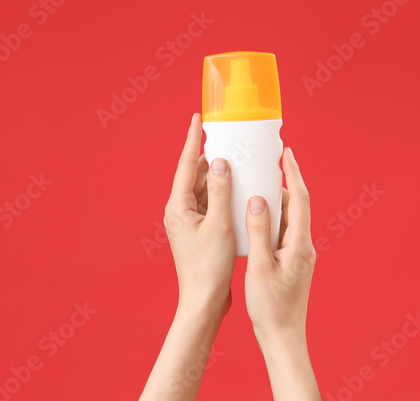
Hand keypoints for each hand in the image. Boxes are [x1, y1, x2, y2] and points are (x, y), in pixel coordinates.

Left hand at [163, 113, 234, 318]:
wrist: (204, 302)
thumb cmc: (210, 268)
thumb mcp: (219, 225)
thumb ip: (220, 191)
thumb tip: (219, 162)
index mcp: (178, 206)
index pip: (187, 164)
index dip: (193, 139)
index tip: (198, 117)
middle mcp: (180, 210)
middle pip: (197, 174)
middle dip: (212, 157)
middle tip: (228, 137)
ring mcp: (189, 221)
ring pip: (206, 188)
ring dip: (221, 176)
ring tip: (238, 159)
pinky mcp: (201, 230)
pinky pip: (212, 203)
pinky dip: (224, 194)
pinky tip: (241, 189)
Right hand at [244, 147, 319, 400]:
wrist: (283, 337)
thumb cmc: (270, 306)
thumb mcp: (259, 265)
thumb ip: (259, 230)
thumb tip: (258, 197)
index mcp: (299, 244)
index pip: (299, 199)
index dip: (292, 173)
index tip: (286, 152)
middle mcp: (304, 246)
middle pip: (296, 205)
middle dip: (285, 181)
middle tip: (270, 159)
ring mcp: (299, 255)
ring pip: (289, 218)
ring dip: (277, 199)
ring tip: (260, 181)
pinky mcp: (292, 263)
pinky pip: (283, 231)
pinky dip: (272, 217)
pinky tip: (257, 216)